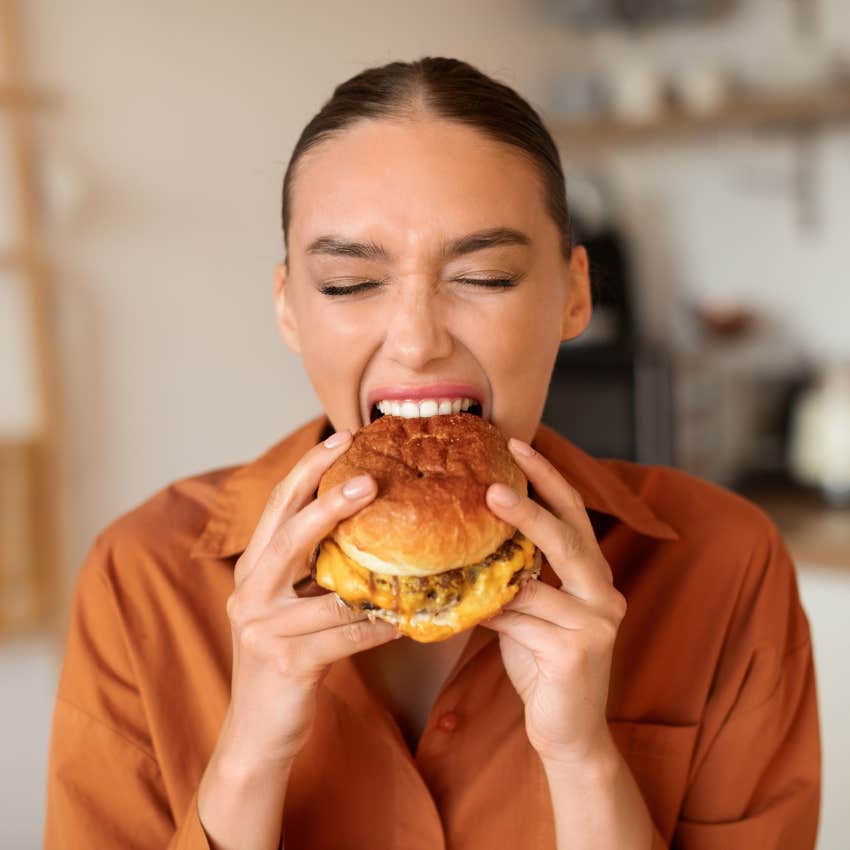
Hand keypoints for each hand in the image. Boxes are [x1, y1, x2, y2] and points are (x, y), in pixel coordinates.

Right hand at [218, 429, 398, 767]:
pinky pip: (345, 637)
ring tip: (415, 555)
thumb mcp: (287, 607)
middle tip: (370, 478)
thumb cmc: (284, 660)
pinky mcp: (285, 664)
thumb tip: (367, 531)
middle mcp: (249, 593)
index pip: (276, 507)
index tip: (341, 437)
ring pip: (326, 593)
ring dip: (375, 578)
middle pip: (288, 535)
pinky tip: (409, 619)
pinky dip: (380, 627)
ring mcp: (262, 630)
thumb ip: (312, 571)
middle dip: (328, 503)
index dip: (307, 470)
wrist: (257, 732)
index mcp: (252, 570)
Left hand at [482, 437, 626, 766]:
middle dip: (530, 506)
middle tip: (491, 485)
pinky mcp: (578, 651)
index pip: (574, 516)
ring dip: (493, 570)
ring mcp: (597, 623)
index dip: (548, 478)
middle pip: (568, 538)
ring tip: (460, 550)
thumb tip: (464, 546)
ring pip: (533, 583)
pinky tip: (465, 609)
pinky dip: (489, 612)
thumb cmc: (544, 667)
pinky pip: (520, 620)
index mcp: (594, 577)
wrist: (568, 733)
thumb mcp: (529, 615)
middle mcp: (604, 594)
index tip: (517, 445)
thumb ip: (512, 580)